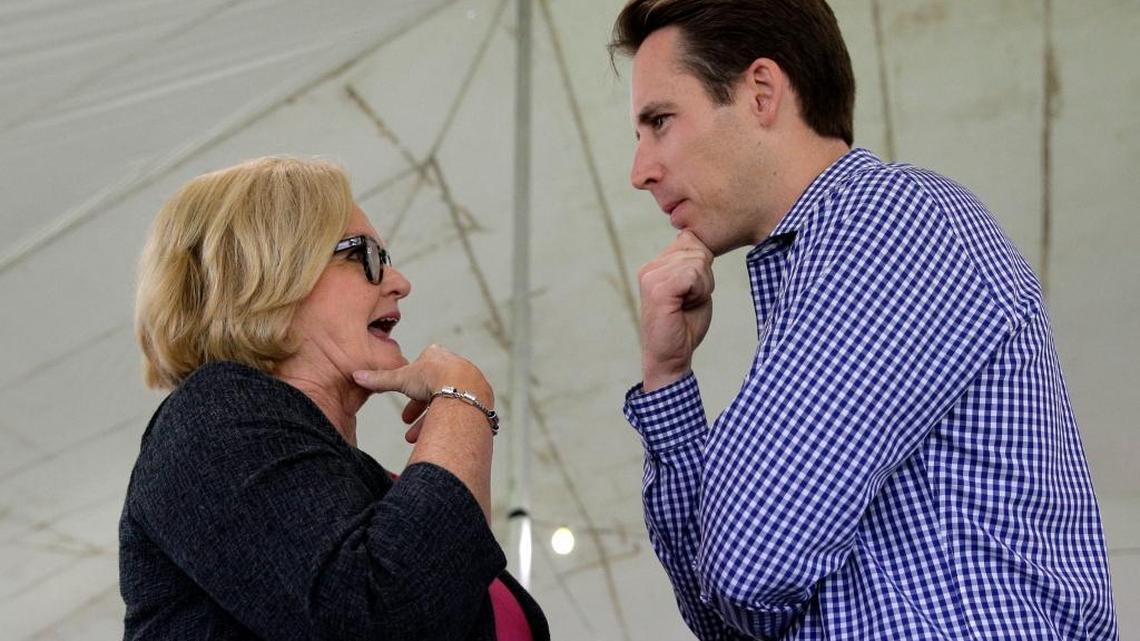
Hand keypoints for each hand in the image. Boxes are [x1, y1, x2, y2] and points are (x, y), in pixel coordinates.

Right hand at [353, 344, 492, 441]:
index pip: (419, 369)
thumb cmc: (432, 379)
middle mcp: (454, 365)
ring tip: (414, 437)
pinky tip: (438, 436)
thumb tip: (356, 375)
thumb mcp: (401, 379)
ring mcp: (468, 381)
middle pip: (432, 388)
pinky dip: (447, 422)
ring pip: (445, 401)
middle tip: (405, 421)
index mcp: (436, 355)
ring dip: (429, 420)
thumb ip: (379, 379)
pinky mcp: (479, 398)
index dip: (408, 387)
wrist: (464, 390)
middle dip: (417, 407)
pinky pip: (459, 411)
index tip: (400, 398)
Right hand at [637, 231, 713, 390]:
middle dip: (705, 277)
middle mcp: (650, 268)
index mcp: (656, 266)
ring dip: (702, 286)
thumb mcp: (694, 288)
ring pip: (698, 262)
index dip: (703, 266)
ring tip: (687, 305)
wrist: (671, 358)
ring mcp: (651, 277)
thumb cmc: (684, 327)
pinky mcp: (658, 289)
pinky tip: (686, 306)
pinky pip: (693, 274)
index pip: (691, 241)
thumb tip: (693, 236)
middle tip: (690, 301)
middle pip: (697, 250)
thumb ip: (693, 263)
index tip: (692, 292)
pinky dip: (699, 291)